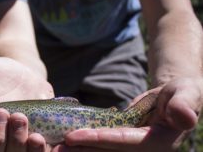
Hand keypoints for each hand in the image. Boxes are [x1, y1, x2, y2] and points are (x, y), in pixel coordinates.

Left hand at [52, 77, 202, 151]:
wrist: (173, 98)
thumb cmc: (181, 93)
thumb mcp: (187, 94)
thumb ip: (185, 104)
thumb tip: (183, 116)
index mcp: (157, 143)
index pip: (124, 142)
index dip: (99, 140)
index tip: (75, 136)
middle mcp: (141, 151)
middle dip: (81, 149)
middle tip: (54, 147)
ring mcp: (130, 148)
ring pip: (100, 151)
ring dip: (77, 149)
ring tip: (52, 146)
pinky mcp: (121, 142)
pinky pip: (100, 144)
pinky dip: (82, 142)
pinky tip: (63, 138)